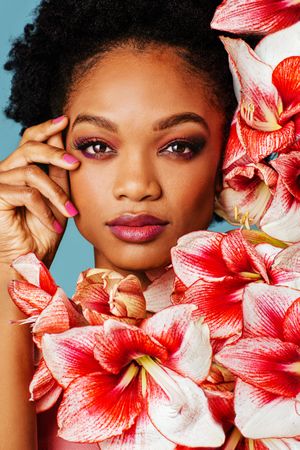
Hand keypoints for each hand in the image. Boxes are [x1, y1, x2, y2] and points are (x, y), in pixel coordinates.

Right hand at [0, 116, 80, 267]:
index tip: (66, 122)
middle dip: (55, 152)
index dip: (46, 128)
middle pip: (29, 146)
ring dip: (56, 193)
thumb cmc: (44, 231)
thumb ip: (59, 173)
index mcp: (19, 168)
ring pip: (32, 172)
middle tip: (75, 164)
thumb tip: (67, 144)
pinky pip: (27, 193)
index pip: (30, 139)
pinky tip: (55, 224)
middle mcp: (5, 171)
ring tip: (69, 212)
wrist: (31, 260)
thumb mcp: (58, 197)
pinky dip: (45, 209)